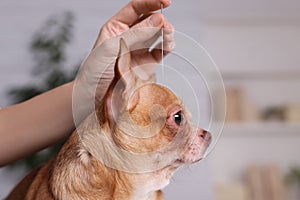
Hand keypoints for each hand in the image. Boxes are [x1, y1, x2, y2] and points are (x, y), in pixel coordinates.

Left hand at [73, 0, 173, 123]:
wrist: (94, 97)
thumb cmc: (96, 71)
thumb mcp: (112, 48)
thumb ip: (135, 34)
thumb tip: (157, 19)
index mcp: (117, 27)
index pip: (136, 8)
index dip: (151, 2)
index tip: (165, 2)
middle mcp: (129, 36)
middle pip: (150, 20)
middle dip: (160, 21)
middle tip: (165, 27)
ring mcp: (139, 49)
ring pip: (157, 35)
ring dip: (165, 33)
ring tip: (168, 36)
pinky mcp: (146, 63)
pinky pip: (160, 51)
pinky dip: (167, 46)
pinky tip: (168, 45)